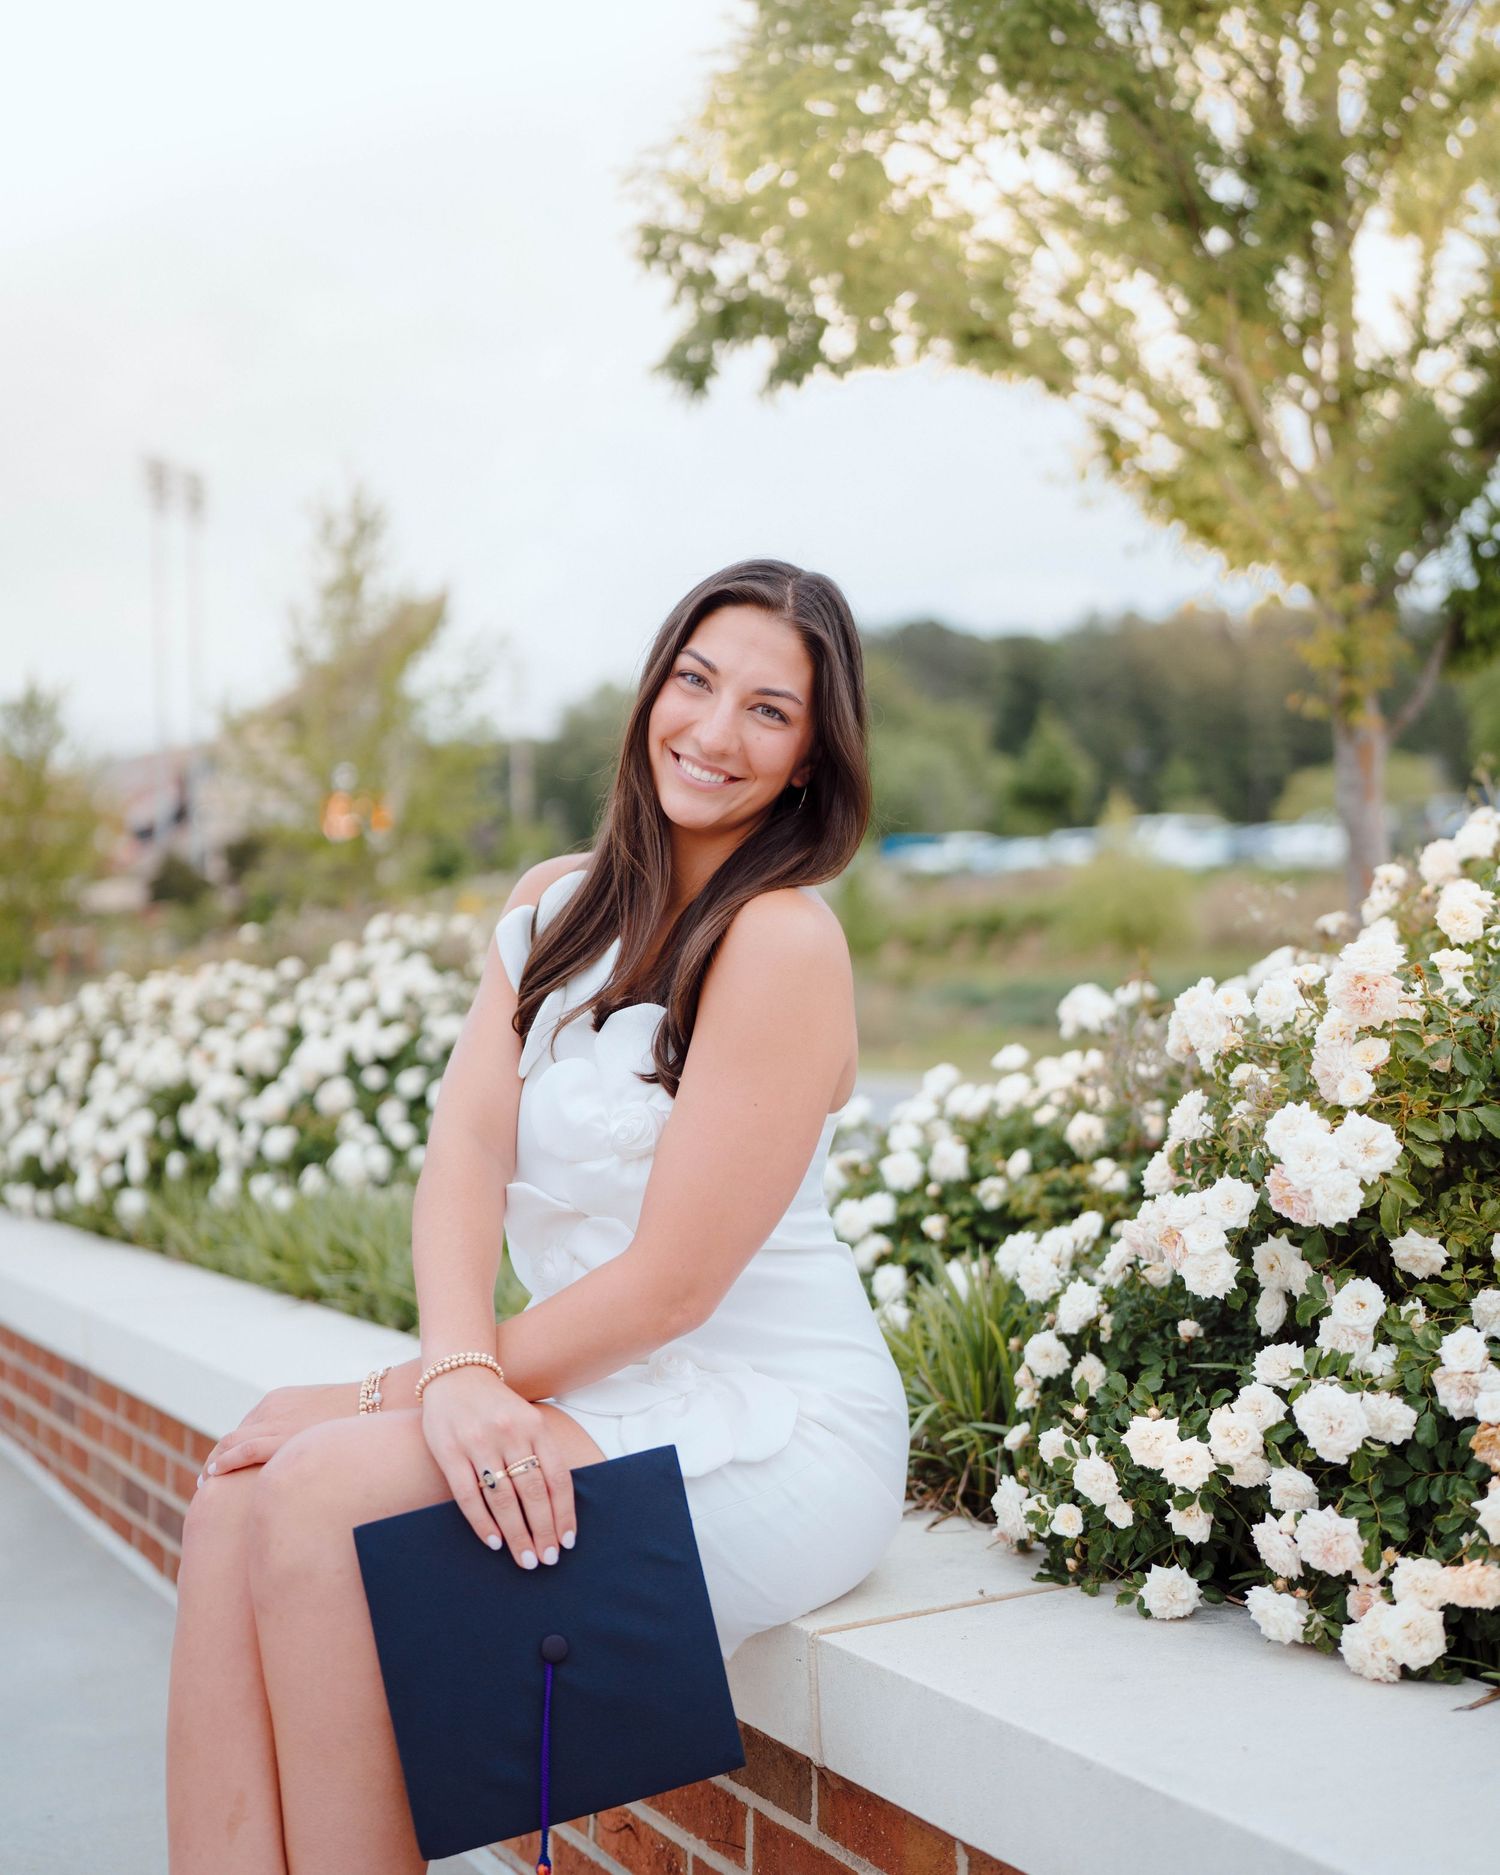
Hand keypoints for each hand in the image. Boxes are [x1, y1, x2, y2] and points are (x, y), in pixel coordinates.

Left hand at [198, 1381, 359, 1482]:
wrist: (378, 1401)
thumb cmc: (358, 1414)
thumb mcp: (322, 1417)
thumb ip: (304, 1429)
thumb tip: (304, 1451)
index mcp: (280, 1399)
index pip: (247, 1427)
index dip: (233, 1449)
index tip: (225, 1466)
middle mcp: (272, 1407)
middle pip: (233, 1434)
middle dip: (218, 1456)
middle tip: (208, 1478)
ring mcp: (276, 1420)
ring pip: (230, 1442)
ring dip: (214, 1462)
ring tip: (205, 1483)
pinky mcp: (282, 1436)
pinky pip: (243, 1450)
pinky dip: (224, 1462)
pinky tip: (214, 1475)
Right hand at [419, 1366, 576, 1568]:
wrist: (456, 1374)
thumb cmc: (498, 1406)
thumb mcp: (528, 1418)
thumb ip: (542, 1452)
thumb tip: (558, 1504)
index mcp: (535, 1425)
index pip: (556, 1477)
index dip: (564, 1513)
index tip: (568, 1541)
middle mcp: (510, 1434)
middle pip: (532, 1493)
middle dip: (543, 1531)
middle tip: (548, 1559)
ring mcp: (478, 1443)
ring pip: (503, 1499)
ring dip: (517, 1534)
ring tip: (527, 1559)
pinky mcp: (450, 1452)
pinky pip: (469, 1496)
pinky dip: (483, 1523)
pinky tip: (495, 1542)